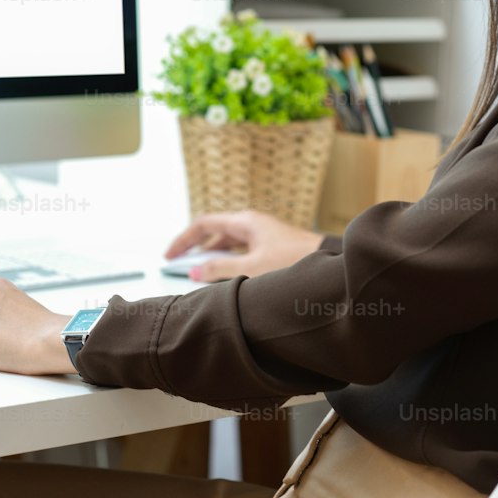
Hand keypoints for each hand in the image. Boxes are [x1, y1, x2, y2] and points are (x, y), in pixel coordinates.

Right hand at [164, 209, 325, 282]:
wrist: (328, 264)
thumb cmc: (294, 262)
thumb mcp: (250, 270)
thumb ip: (220, 271)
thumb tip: (196, 272)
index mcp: (245, 221)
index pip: (204, 224)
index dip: (184, 240)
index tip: (170, 256)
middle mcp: (252, 224)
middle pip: (214, 232)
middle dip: (195, 248)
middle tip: (178, 264)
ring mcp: (262, 234)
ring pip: (228, 243)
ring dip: (212, 257)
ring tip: (198, 273)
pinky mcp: (270, 246)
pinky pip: (241, 250)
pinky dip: (228, 261)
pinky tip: (224, 276)